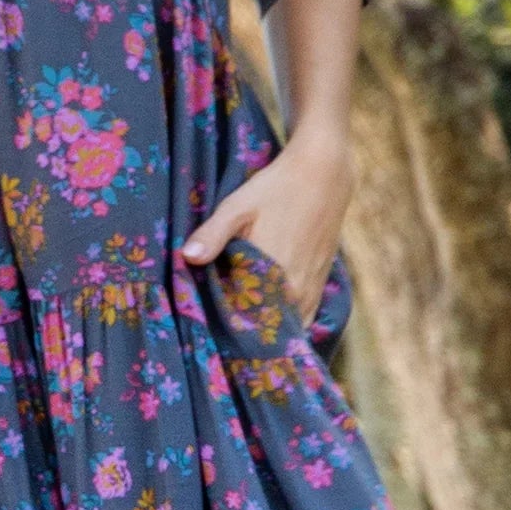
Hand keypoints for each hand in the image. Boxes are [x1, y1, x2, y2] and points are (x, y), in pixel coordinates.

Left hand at [180, 123, 355, 317]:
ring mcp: (311, 291)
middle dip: (245, 332)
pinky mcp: (320, 285)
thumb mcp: (238, 206)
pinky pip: (303, 318)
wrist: (324, 173)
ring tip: (243, 329)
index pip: (246, 322)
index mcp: (273, 276)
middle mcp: (296, 291)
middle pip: (266, 329)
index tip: (210, 331)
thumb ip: (213, 234)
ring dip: (267, 329)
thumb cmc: (276, 188)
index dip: (227, 329)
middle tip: (221, 336)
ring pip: (287, 327)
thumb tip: (186, 257)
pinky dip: (286, 322)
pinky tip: (268, 317)